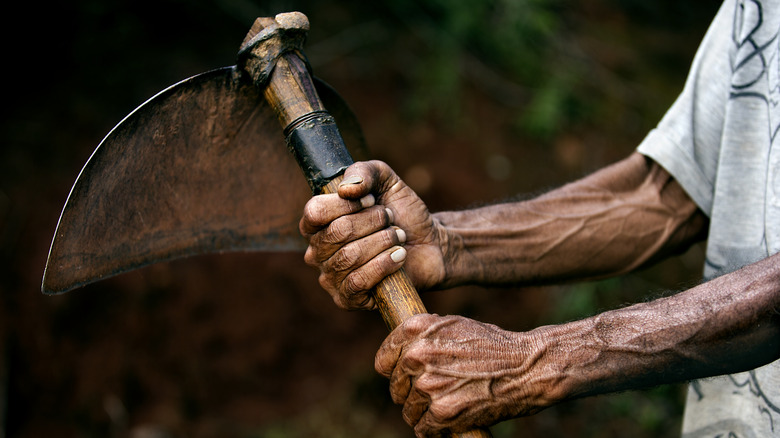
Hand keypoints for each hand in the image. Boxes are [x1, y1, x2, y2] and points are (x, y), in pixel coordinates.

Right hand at [299, 160, 445, 309]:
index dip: (346, 204)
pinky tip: (399, 256)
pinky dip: (383, 265)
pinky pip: (357, 282)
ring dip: (383, 242)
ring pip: (348, 257)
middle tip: (390, 219)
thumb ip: (364, 171)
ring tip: (398, 237)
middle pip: (337, 232)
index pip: (315, 212)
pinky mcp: (348, 299)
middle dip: (373, 222)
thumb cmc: (401, 212)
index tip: (371, 200)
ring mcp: (330, 277)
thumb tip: (346, 189)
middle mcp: (317, 251)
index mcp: (318, 223)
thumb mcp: (385, 179)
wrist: (429, 243)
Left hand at [375, 314, 552, 436]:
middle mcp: (417, 356)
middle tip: (435, 391)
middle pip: (396, 387)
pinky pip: (423, 429)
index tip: (403, 376)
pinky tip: (451, 418)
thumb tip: (403, 349)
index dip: (393, 370)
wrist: (526, 368)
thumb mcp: (454, 324)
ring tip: (447, 403)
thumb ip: (424, 334)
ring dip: (424, 412)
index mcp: (416, 330)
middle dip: (411, 392)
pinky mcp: (442, 412)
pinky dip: (435, 429)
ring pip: (409, 410)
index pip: (383, 360)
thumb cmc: (493, 345)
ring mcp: (428, 386)